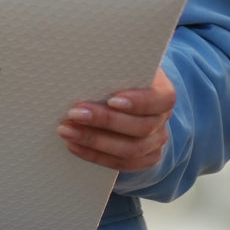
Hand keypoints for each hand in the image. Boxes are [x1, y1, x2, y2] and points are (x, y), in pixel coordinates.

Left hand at [57, 67, 175, 171]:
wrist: (125, 94)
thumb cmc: (118, 75)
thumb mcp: (120, 66)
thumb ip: (111, 68)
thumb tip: (84, 65)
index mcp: (163, 93)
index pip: (159, 100)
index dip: (138, 102)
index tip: (111, 100)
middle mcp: (162, 119)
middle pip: (141, 127)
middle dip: (104, 121)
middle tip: (74, 113)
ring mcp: (155, 142)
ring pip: (130, 150)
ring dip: (94, 141)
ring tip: (67, 131)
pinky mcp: (143, 158)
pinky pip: (121, 163)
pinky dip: (95, 155)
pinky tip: (74, 145)